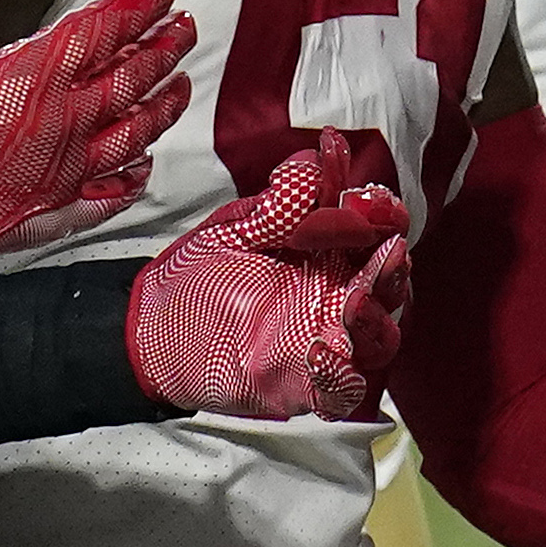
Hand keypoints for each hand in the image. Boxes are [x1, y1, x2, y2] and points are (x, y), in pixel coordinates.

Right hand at [0, 0, 192, 276]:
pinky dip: (132, 179)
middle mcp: (62, 124)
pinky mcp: (52, 213)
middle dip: (163, 49)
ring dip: (161, 108)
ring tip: (181, 87)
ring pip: (133, 135)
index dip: (136, 6)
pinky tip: (144, 168)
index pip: (103, 30)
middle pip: (132, 79)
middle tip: (186, 28)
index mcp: (32, 76)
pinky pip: (109, 195)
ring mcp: (63, 173)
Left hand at [123, 129, 410, 420]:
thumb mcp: (239, 227)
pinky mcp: (306, 386)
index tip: (368, 198)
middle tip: (387, 246)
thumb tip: (322, 157)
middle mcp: (340, 296)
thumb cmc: (201, 272)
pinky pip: (343, 390)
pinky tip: (323, 354)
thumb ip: (284, 201)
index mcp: (331, 254)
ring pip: (379, 339)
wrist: (153, 326)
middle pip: (388, 286)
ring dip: (377, 319)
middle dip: (392, 266)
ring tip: (356, 299)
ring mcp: (328, 342)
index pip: (376, 233)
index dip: (383, 215)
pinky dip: (343, 376)